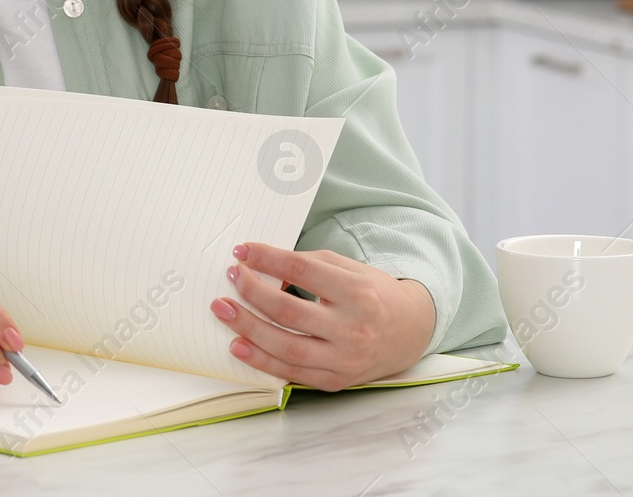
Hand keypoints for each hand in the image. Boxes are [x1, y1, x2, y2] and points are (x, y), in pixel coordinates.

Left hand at [208, 242, 435, 390]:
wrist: (409, 331)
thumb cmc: (372, 293)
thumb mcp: (348, 269)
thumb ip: (307, 265)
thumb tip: (261, 265)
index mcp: (357, 292)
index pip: (303, 272)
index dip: (268, 260)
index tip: (242, 251)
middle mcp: (353, 328)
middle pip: (290, 312)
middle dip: (252, 293)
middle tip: (231, 278)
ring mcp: (345, 359)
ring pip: (287, 347)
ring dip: (248, 329)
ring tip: (223, 310)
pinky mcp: (336, 381)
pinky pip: (292, 373)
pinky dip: (261, 361)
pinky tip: (238, 345)